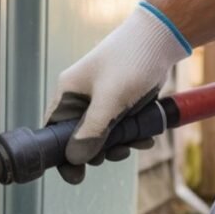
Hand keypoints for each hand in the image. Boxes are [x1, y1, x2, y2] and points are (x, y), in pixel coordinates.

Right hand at [45, 1, 190, 183]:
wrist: (160, 38)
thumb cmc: (130, 61)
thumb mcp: (110, 100)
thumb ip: (92, 131)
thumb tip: (75, 160)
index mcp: (68, 94)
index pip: (53, 131)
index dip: (62, 155)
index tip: (76, 175)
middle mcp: (80, 98)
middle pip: (80, 138)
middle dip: (99, 150)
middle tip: (118, 152)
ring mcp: (101, 101)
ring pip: (103, 135)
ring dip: (120, 144)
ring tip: (138, 142)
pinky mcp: (120, 102)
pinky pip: (120, 127)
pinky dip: (132, 135)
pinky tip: (147, 137)